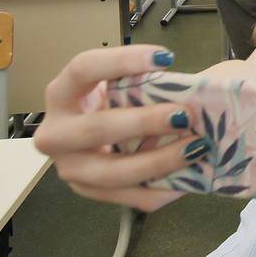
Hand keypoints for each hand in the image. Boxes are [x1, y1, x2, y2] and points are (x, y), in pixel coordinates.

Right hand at [33, 45, 205, 211]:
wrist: (97, 133)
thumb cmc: (114, 100)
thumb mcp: (122, 84)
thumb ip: (148, 82)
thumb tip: (199, 87)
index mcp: (61, 93)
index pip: (83, 69)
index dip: (122, 61)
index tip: (166, 58)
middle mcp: (56, 133)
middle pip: (95, 129)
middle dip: (144, 122)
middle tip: (184, 115)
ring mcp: (70, 168)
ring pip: (112, 173)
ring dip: (158, 161)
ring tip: (194, 148)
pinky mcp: (90, 192)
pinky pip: (129, 198)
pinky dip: (161, 190)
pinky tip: (189, 178)